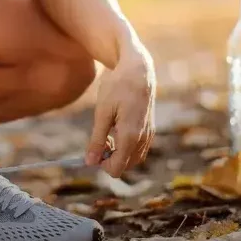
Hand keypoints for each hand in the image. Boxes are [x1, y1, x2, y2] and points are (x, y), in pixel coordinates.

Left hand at [86, 47, 155, 176]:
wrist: (138, 71)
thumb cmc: (118, 88)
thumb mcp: (102, 113)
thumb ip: (97, 140)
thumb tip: (89, 162)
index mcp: (130, 136)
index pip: (116, 169)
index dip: (102, 165)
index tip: (93, 149)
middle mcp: (143, 139)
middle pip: (125, 166)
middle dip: (111, 159)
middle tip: (100, 140)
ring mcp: (149, 134)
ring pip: (133, 159)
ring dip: (119, 153)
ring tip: (108, 134)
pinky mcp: (150, 129)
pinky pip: (139, 148)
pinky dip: (127, 146)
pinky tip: (118, 130)